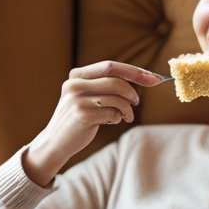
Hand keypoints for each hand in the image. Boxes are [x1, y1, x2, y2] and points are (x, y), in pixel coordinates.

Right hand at [23, 61, 163, 186]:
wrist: (55, 142)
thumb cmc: (77, 118)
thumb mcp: (86, 96)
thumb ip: (105, 85)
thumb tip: (141, 77)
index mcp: (76, 75)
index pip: (110, 66)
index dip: (134, 71)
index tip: (153, 78)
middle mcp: (75, 84)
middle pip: (116, 80)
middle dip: (134, 90)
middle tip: (138, 101)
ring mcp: (78, 100)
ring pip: (117, 97)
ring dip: (128, 108)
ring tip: (126, 115)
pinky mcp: (83, 115)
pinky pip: (113, 112)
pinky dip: (118, 117)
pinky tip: (112, 121)